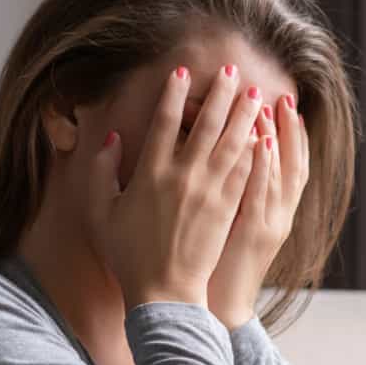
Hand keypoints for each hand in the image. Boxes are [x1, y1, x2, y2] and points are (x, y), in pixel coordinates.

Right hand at [88, 64, 263, 310]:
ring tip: (257, 96)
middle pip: (207, 125)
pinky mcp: (228, 210)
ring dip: (245, 116)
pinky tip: (265, 136)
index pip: (164, 122)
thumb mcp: (100, 211)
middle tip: (233, 72)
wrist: (164, 292)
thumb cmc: (127, 254)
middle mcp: (183, 177)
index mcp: (150, 173)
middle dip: (221, 95)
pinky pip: (245, 173)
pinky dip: (256, 152)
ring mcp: (209, 193)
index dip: (175, 93)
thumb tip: (111, 138)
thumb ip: (100, 170)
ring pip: (232, 144)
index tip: (183, 71)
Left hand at [207, 90, 309, 328]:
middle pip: (291, 165)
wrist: (219, 311)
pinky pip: (261, 194)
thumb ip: (237, 199)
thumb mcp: (235, 233)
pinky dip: (264, 168)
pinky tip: (261, 142)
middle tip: (285, 97)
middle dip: (289, 130)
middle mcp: (277, 217)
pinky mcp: (251, 233)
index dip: (290, 137)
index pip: (288, 168)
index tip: (285, 107)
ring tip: (271, 107)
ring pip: (279, 175)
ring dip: (277, 138)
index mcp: (273, 214)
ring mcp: (267, 224)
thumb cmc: (218, 271)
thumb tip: (232, 167)